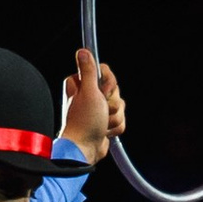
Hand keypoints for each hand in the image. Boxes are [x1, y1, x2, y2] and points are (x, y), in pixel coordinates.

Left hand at [61, 49, 124, 163]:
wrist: (84, 149)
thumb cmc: (84, 122)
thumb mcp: (88, 92)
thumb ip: (88, 71)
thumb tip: (83, 51)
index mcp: (82, 84)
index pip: (106, 72)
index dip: (109, 84)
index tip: (102, 93)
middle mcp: (89, 95)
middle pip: (116, 90)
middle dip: (112, 104)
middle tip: (101, 111)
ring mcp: (98, 109)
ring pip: (120, 106)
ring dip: (114, 117)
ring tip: (101, 124)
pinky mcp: (104, 121)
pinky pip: (120, 119)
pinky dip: (115, 127)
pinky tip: (104, 132)